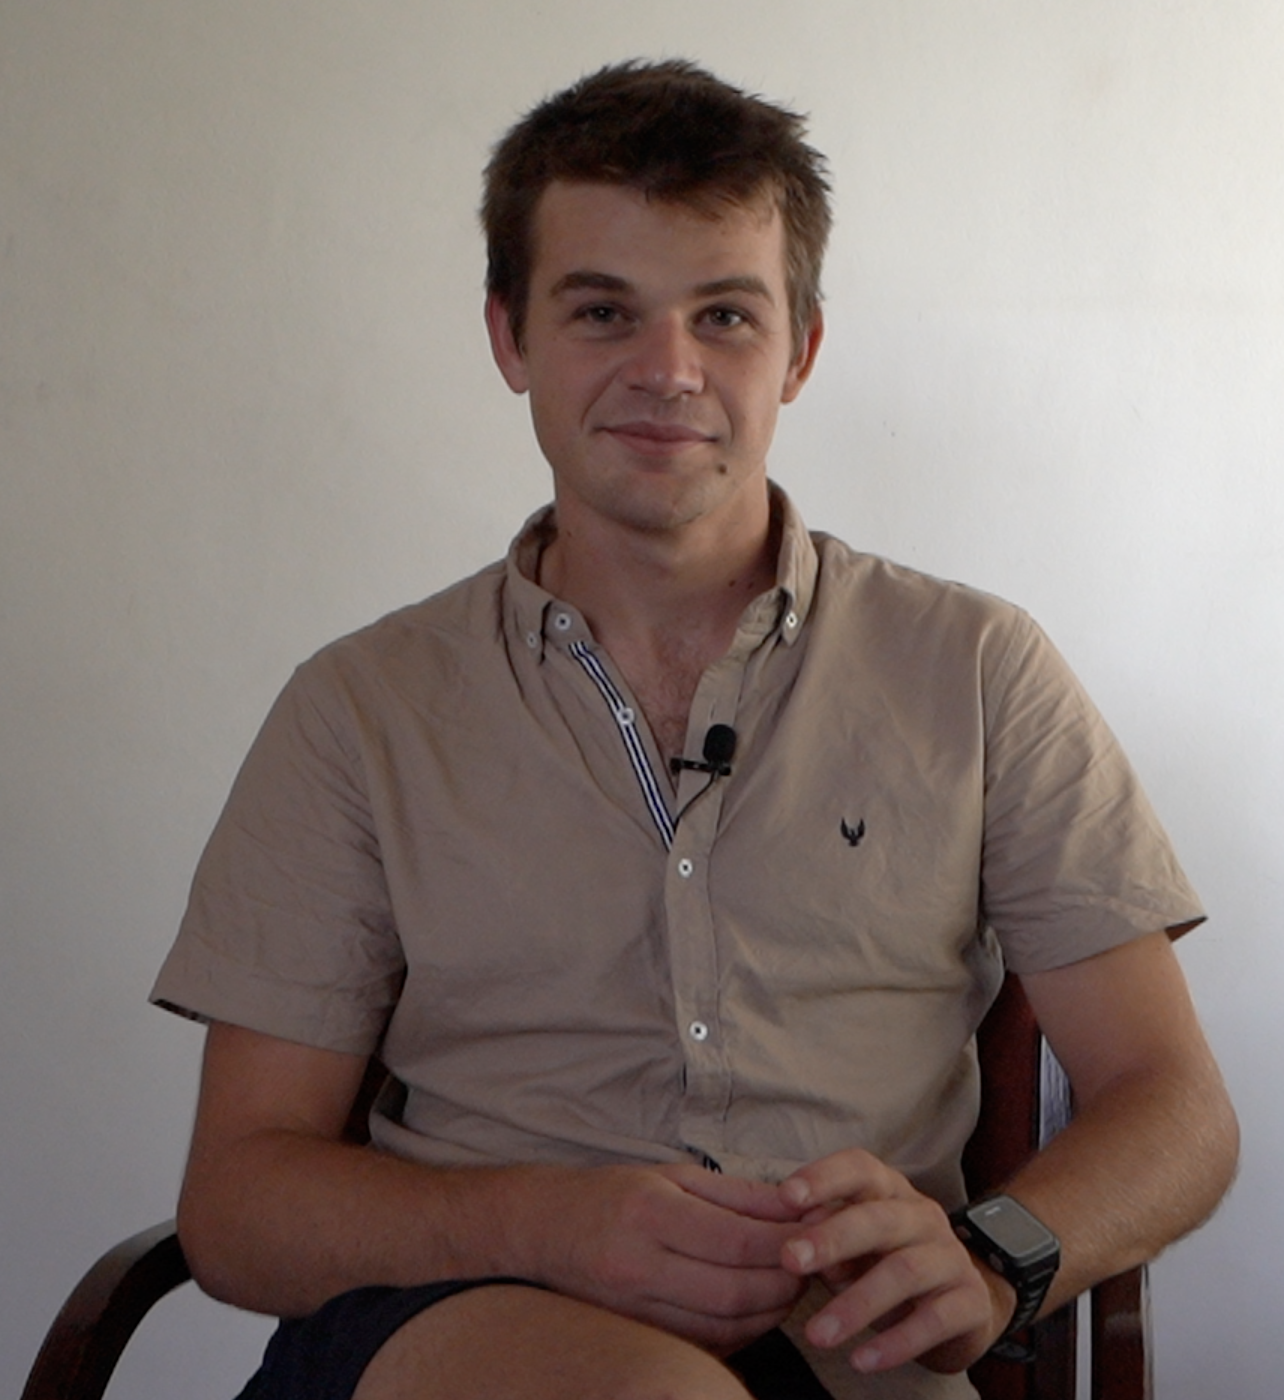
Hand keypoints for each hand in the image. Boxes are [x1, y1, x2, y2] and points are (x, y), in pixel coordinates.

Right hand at [514, 1161, 808, 1353]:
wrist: (540, 1230)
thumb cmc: (611, 1194)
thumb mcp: (672, 1176)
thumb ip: (737, 1194)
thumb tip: (798, 1205)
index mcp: (650, 1212)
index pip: (738, 1243)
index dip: (786, 1245)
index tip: (814, 1235)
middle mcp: (639, 1265)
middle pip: (736, 1293)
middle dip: (786, 1284)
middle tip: (811, 1266)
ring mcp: (633, 1309)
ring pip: (724, 1327)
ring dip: (770, 1313)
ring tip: (789, 1287)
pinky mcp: (634, 1334)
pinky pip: (703, 1345)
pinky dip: (741, 1334)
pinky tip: (755, 1311)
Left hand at [777, 1150, 1014, 1373]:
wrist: (957, 1307)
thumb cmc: (883, 1265)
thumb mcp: (850, 1250)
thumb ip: (823, 1242)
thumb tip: (794, 1245)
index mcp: (889, 1191)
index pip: (859, 1169)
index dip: (824, 1177)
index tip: (786, 1196)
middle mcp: (923, 1215)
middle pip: (879, 1219)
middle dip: (832, 1238)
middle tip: (789, 1260)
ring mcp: (951, 1256)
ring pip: (905, 1272)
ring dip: (857, 1304)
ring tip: (816, 1335)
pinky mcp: (971, 1301)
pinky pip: (935, 1320)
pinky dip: (896, 1342)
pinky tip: (861, 1360)